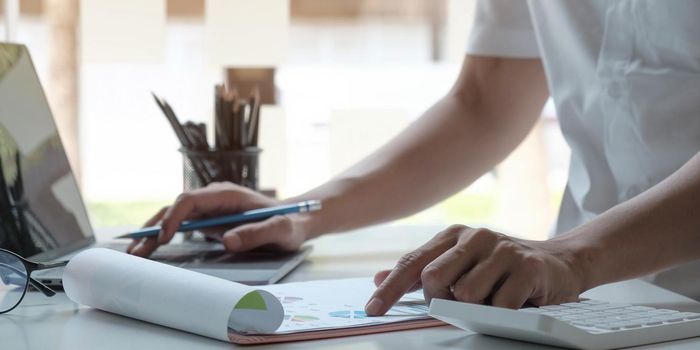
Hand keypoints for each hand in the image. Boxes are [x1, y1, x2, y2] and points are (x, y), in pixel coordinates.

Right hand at [128, 182, 309, 256]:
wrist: (297, 220)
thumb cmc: (290, 223)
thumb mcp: (281, 230)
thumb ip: (258, 233)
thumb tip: (227, 240)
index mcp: (228, 195)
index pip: (191, 200)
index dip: (174, 217)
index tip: (164, 236)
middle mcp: (215, 198)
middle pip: (176, 207)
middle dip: (154, 226)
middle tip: (136, 249)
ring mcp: (210, 208)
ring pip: (174, 216)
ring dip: (154, 232)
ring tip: (135, 251)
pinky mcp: (209, 219)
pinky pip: (182, 225)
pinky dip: (164, 235)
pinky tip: (150, 247)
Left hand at [364, 225, 585, 314]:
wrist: (559, 261)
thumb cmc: (502, 267)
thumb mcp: (461, 263)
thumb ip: (423, 270)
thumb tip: (379, 278)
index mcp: (454, 235)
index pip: (413, 263)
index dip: (390, 289)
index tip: (373, 310)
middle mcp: (475, 236)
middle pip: (433, 279)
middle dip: (441, 301)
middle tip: (462, 304)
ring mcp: (502, 249)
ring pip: (466, 295)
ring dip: (477, 307)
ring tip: (495, 298)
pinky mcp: (527, 267)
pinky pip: (499, 305)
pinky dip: (502, 313)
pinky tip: (515, 300)